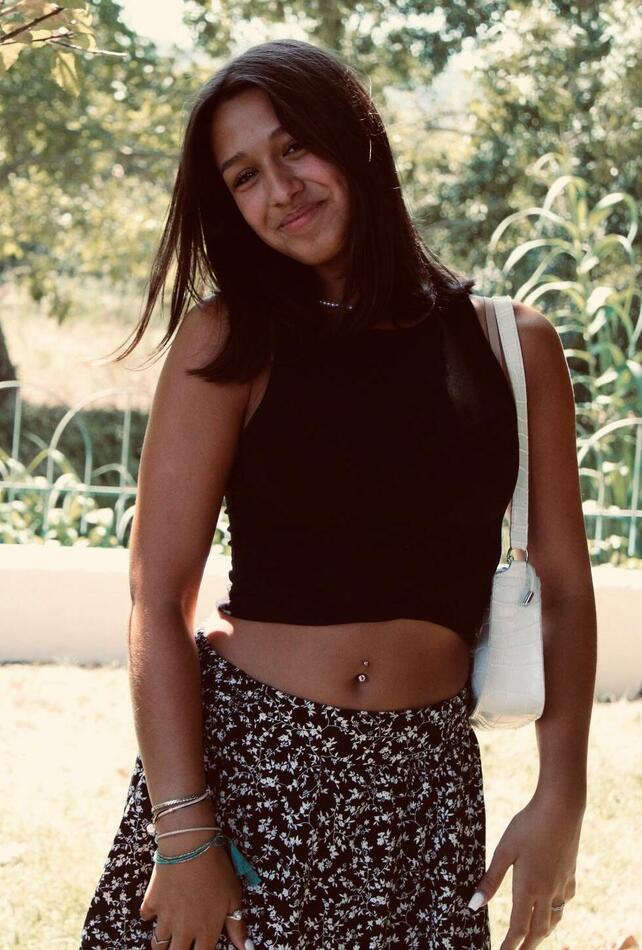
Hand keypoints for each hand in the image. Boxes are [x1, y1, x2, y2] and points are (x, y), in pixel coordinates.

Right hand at [140, 833, 252, 949]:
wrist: (190, 846)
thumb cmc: (216, 870)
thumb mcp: (233, 896)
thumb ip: (237, 925)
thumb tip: (246, 948)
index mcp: (206, 931)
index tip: (199, 946)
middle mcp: (183, 930)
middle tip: (182, 943)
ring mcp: (164, 918)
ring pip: (157, 944)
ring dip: (163, 942)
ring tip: (169, 935)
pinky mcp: (150, 903)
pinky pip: (146, 917)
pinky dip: (151, 915)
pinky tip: (158, 907)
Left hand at [467, 791, 584, 948]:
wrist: (561, 808)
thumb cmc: (528, 826)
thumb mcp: (504, 850)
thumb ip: (490, 880)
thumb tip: (473, 905)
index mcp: (528, 889)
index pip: (519, 928)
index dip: (510, 945)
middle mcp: (547, 892)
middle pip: (539, 929)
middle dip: (528, 945)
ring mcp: (562, 883)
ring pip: (554, 918)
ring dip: (544, 932)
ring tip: (535, 938)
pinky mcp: (570, 872)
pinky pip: (565, 900)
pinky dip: (558, 910)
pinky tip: (555, 906)